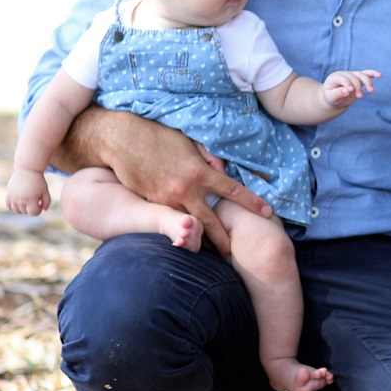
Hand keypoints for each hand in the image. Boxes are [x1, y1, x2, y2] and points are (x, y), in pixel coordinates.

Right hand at [6, 170, 49, 214]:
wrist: (27, 169)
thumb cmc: (38, 181)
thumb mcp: (45, 191)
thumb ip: (47, 202)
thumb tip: (43, 210)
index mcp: (31, 199)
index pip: (33, 213)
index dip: (38, 210)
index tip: (40, 203)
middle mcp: (20, 200)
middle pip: (25, 212)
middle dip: (31, 208)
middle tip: (35, 199)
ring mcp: (13, 197)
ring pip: (16, 210)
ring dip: (22, 209)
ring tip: (28, 201)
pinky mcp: (8, 193)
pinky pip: (8, 205)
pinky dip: (13, 206)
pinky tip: (19, 201)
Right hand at [63, 107, 268, 257]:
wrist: (122, 140)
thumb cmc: (160, 136)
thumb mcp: (190, 142)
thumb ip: (210, 158)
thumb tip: (224, 172)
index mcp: (199, 171)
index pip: (232, 190)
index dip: (252, 202)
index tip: (268, 212)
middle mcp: (185, 189)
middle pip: (211, 221)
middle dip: (223, 240)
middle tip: (234, 254)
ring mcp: (167, 199)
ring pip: (189, 224)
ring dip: (199, 236)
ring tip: (211, 251)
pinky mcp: (152, 203)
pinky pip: (169, 217)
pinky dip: (179, 225)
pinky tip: (185, 235)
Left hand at [321, 69, 381, 108]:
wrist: (334, 99)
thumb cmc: (330, 98)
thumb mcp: (331, 97)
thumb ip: (337, 93)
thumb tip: (347, 90)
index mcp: (335, 77)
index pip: (344, 78)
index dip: (348, 83)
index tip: (351, 91)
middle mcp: (344, 74)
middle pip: (354, 77)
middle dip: (358, 87)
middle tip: (360, 97)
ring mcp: (352, 75)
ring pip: (362, 75)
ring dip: (368, 82)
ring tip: (371, 91)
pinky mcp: (358, 79)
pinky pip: (366, 74)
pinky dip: (372, 74)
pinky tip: (379, 75)